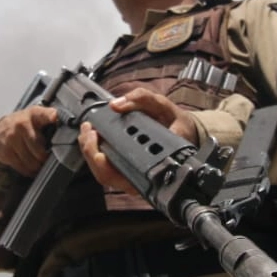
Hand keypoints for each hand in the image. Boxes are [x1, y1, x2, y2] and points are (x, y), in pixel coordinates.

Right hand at [0, 105, 60, 176]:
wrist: (0, 130)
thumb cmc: (26, 125)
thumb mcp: (38, 117)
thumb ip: (51, 121)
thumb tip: (69, 134)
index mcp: (34, 114)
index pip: (43, 114)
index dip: (50, 115)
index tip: (54, 117)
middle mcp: (21, 124)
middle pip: (39, 149)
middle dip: (46, 158)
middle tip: (49, 160)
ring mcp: (12, 138)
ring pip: (31, 161)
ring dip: (38, 167)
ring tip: (41, 165)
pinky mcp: (6, 151)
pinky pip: (21, 167)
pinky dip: (29, 171)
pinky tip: (32, 168)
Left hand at [79, 88, 199, 194]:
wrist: (187, 134)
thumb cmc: (177, 124)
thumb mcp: (163, 105)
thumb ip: (141, 99)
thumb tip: (116, 104)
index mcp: (154, 164)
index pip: (121, 171)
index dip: (102, 160)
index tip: (96, 139)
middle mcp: (143, 176)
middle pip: (107, 175)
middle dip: (91, 152)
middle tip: (89, 131)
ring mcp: (135, 177)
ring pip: (105, 175)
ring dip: (91, 153)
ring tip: (88, 133)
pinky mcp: (129, 172)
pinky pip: (107, 170)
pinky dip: (96, 154)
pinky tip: (94, 140)